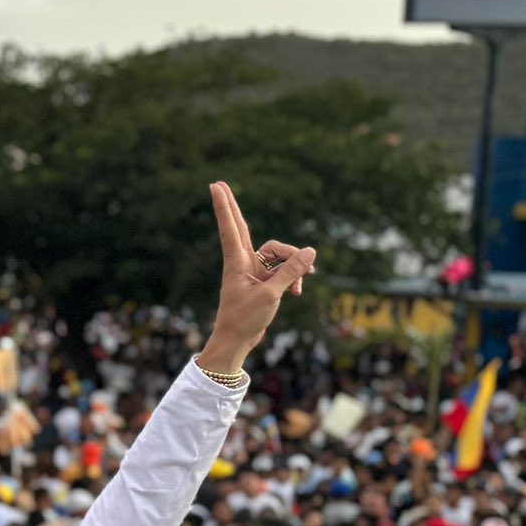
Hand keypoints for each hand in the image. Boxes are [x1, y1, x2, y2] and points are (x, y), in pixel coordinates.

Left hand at [200, 182, 317, 367]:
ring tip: (303, 282)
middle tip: (218, 184)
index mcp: (237, 262)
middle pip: (242, 227)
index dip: (225, 206)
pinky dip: (292, 277)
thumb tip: (310, 252)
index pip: (231, 228)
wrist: (237, 341)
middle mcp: (243, 262)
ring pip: (276, 254)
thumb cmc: (246, 319)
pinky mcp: (262, 281)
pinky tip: (299, 290)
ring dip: (292, 265)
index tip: (215, 186)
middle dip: (232, 207)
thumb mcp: (272, 294)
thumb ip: (291, 272)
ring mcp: (252, 271)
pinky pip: (282, 270)